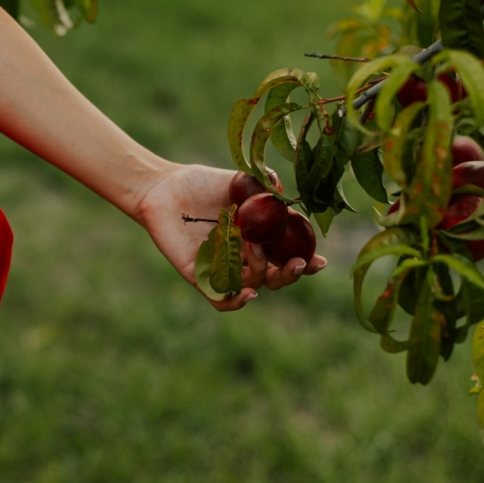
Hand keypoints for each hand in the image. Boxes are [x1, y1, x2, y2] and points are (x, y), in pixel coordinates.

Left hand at [134, 163, 326, 310]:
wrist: (164, 189)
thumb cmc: (201, 184)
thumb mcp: (240, 180)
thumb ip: (265, 185)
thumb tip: (284, 194)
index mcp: (258, 237)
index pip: (287, 255)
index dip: (306, 262)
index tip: (319, 261)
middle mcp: (244, 257)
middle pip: (275, 277)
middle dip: (291, 274)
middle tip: (298, 264)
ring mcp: (223, 268)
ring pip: (253, 285)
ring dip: (261, 271)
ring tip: (253, 246)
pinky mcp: (199, 276)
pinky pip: (220, 299)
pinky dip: (236, 301)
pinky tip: (249, 293)